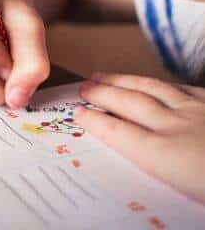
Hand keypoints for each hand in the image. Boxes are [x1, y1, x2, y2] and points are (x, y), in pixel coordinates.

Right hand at [75, 73, 204, 204]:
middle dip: (102, 93)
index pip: (117, 132)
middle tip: (85, 88)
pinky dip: (162, 83)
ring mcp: (197, 111)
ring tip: (105, 76)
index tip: (78, 112)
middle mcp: (175, 125)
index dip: (94, 120)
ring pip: (152, 87)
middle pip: (129, 103)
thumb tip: (135, 158)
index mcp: (164, 154)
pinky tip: (156, 82)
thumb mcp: (183, 193)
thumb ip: (156, 170)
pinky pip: (183, 87)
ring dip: (124, 80)